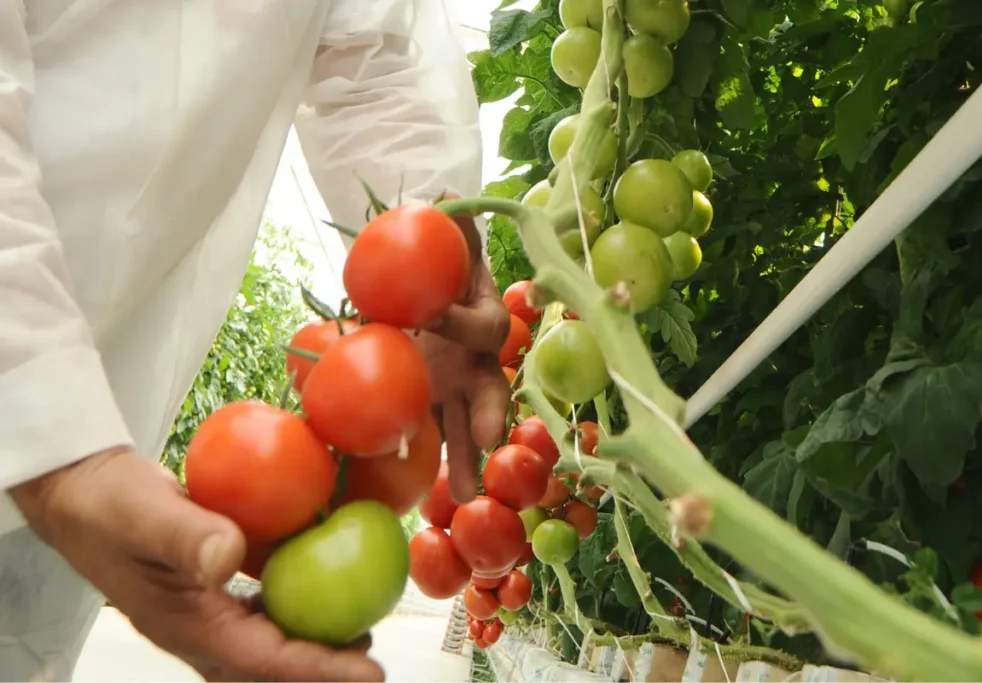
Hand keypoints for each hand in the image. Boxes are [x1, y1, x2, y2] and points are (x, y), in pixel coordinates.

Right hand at [10, 447, 383, 681]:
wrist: (79, 492)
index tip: (370, 671)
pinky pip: (259, 612)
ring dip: (310, 643)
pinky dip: (293, 606)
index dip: (319, 669)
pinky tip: (320, 582)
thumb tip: (229, 559)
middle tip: (372, 661)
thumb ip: (187, 536)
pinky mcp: (209, 592)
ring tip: (358, 631)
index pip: (264, 660)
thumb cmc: (107, 502)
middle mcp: (198, 629)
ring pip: (266, 643)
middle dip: (321, 670)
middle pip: (270, 666)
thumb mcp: (144, 512)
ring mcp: (203, 614)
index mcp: (186, 624)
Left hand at [417, 203, 510, 502]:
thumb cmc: (434, 262)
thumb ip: (451, 228)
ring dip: (468, 460)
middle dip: (490, 412)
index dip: (459, 321)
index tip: (429, 316)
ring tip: (463, 498)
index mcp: (479, 313)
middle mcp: (478, 354)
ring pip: (470, 425)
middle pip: (493, 385)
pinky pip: (439, 437)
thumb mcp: (440, 243)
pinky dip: (432, 464)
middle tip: (486, 435)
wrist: (420, 284)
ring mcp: (460, 383)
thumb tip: (449, 194)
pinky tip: (423, 499)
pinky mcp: (438, 402)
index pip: (480, 322)